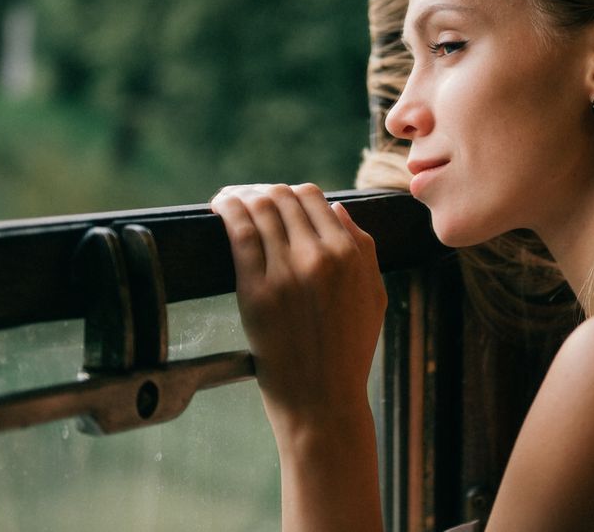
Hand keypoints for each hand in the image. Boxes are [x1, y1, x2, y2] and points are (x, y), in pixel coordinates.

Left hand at [210, 183, 386, 434]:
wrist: (323, 402)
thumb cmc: (349, 352)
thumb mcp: (375, 296)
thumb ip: (363, 249)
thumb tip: (338, 209)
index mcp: (349, 255)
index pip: (313, 198)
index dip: (291, 193)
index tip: (276, 199)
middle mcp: (318, 257)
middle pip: (282, 197)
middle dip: (263, 191)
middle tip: (248, 198)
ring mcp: (285, 273)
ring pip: (259, 209)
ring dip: (241, 195)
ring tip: (228, 199)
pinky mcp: (255, 292)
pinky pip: (238, 233)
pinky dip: (227, 210)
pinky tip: (219, 208)